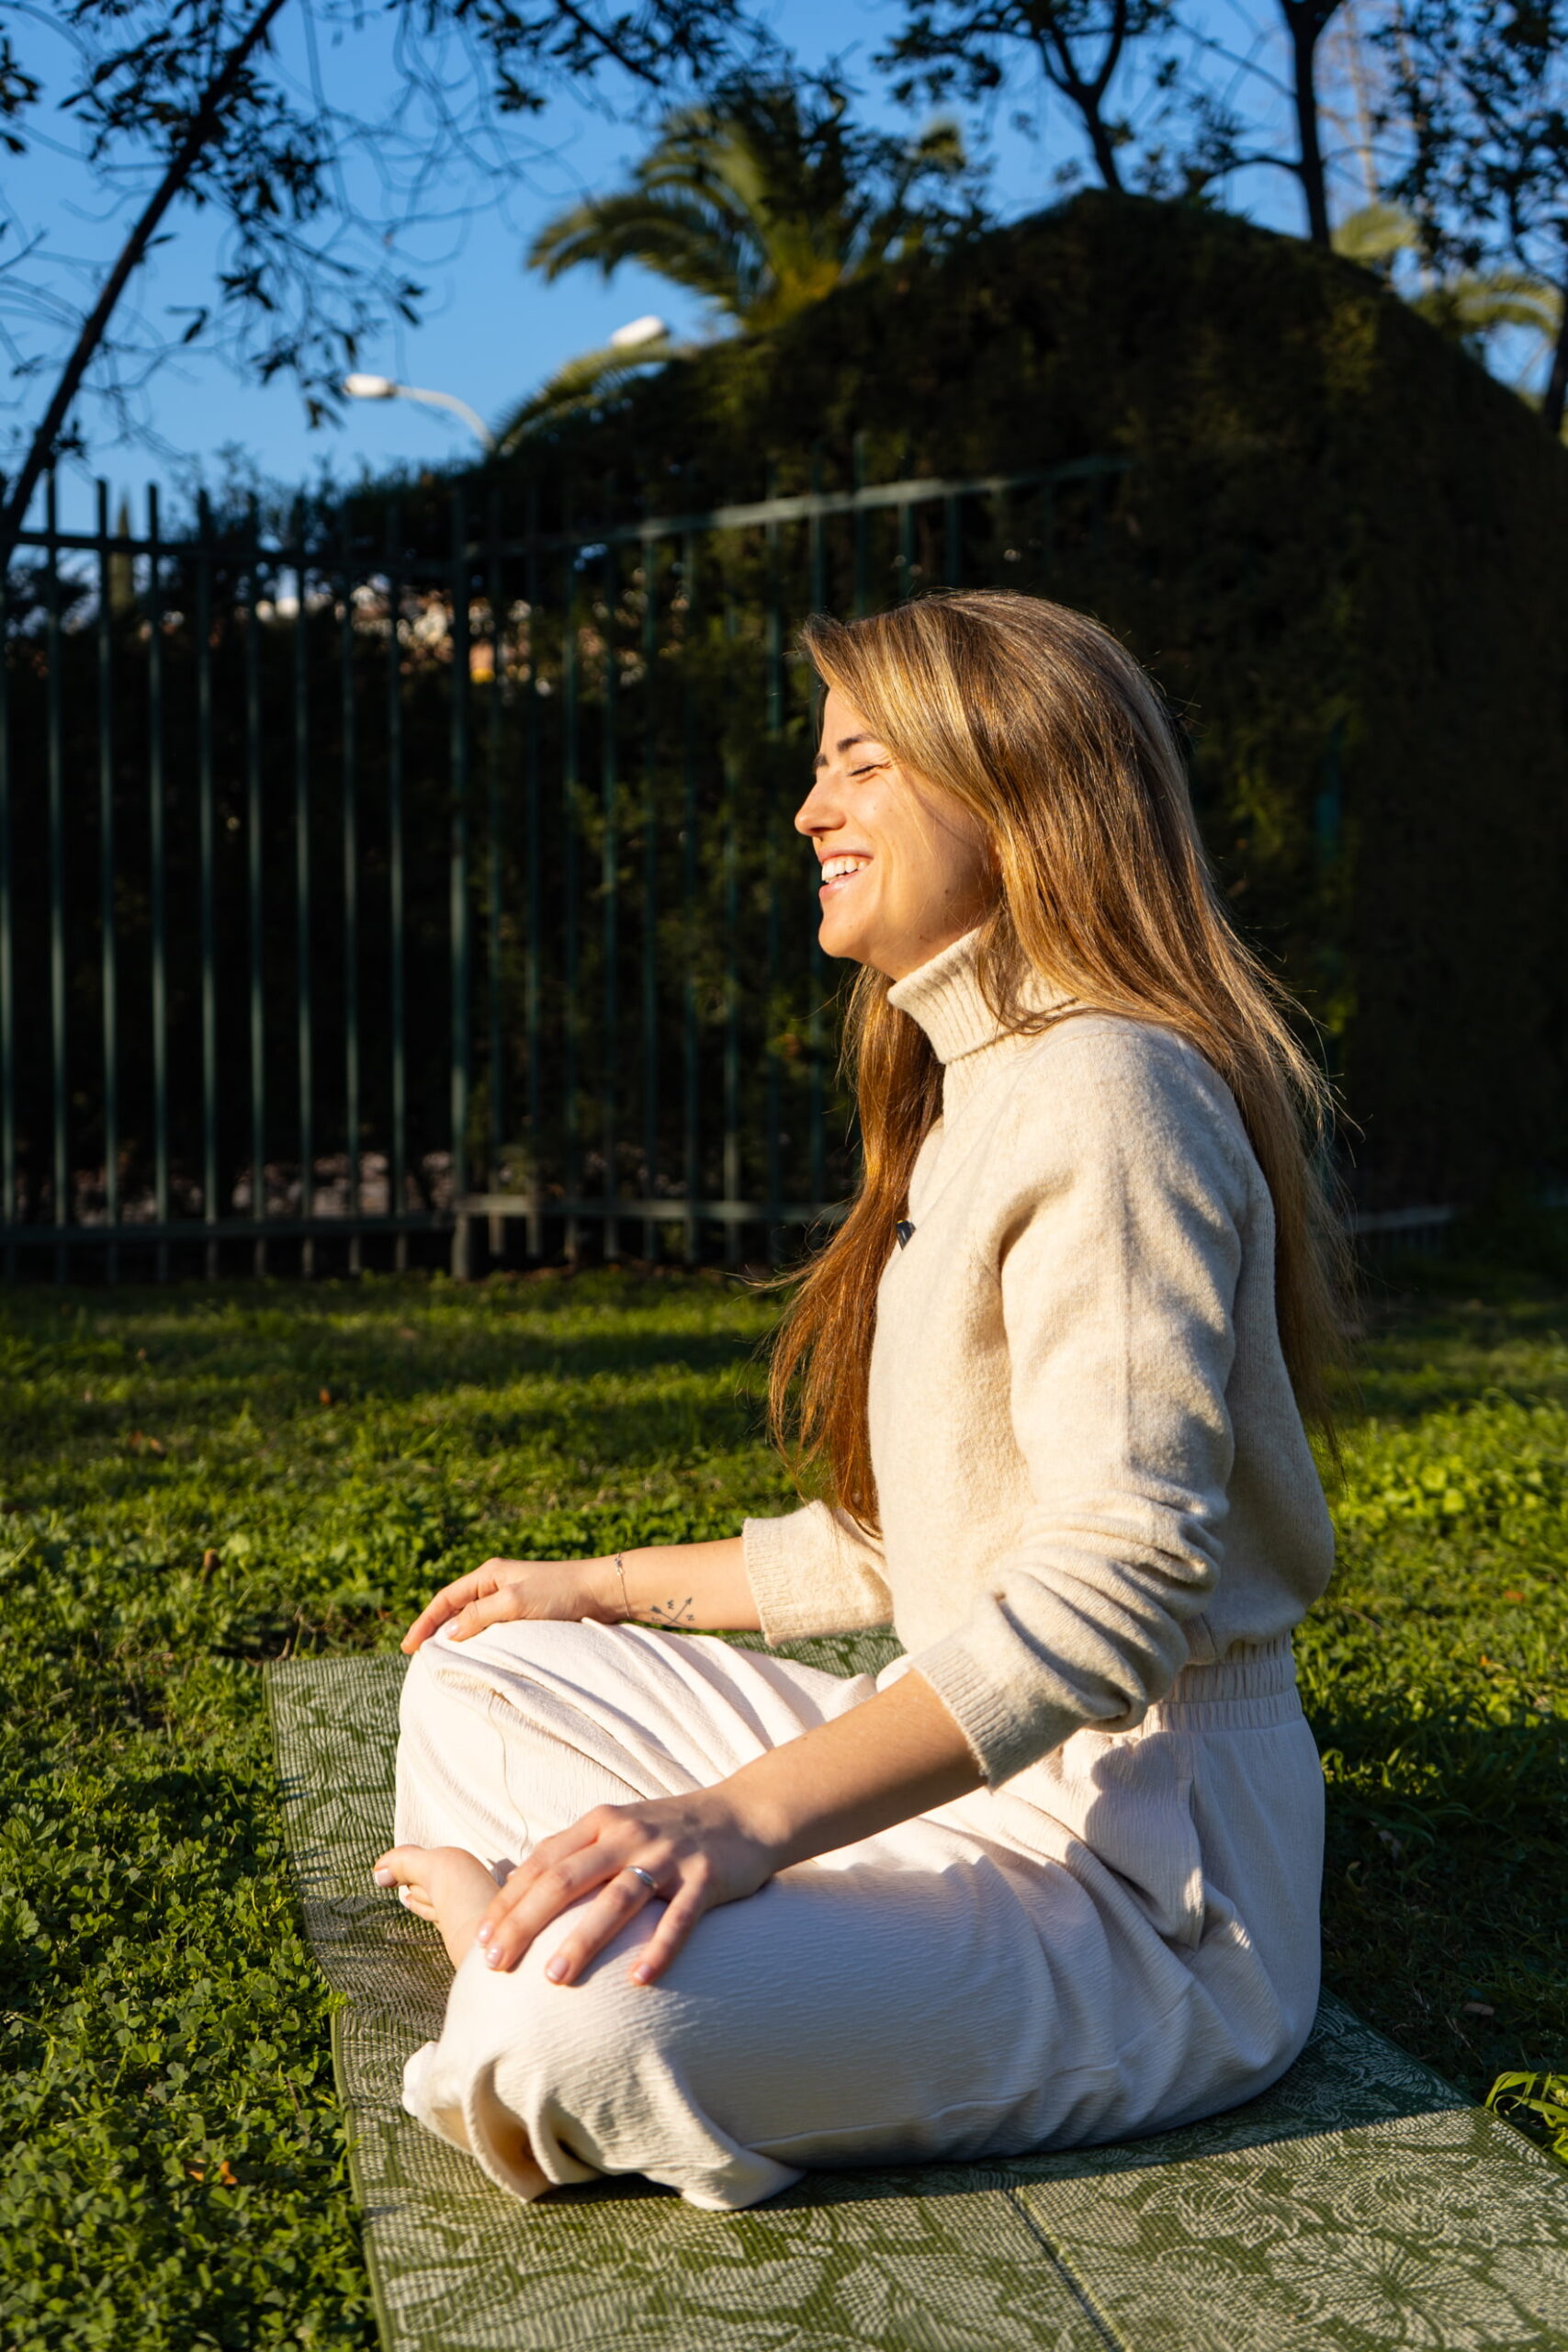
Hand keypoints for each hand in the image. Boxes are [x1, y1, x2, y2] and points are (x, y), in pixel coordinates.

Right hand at [401, 1555, 616, 1652]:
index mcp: (490, 1574)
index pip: (446, 1599)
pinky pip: (493, 1629)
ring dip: (457, 1637)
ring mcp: (512, 1599)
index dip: (424, 1623)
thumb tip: (449, 1634)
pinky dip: (479, 1642)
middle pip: (456, 1609)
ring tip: (442, 1660)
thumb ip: (480, 1616)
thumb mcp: (516, 1603)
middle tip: (419, 1656)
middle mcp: (497, 1584)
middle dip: (436, 1630)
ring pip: (474, 1620)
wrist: (603, 1593)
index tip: (408, 1647)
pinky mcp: (527, 1614)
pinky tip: (476, 1657)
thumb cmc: (561, 1593)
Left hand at [473, 1785, 781, 1986]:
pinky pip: (680, 1917)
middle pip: (567, 1880)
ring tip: (554, 1978)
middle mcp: (629, 1836)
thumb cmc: (669, 1831)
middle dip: (527, 1923)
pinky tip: (639, 1980)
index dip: (509, 1903)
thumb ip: (574, 1854)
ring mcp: (669, 1856)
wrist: (743, 1814)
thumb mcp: (617, 1830)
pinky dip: (660, 1948)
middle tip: (497, 1964)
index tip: (482, 1941)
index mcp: (601, 1824)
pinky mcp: (706, 1877)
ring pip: (618, 1899)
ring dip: (583, 1939)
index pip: (542, 1863)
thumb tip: (517, 1892)